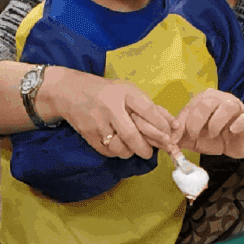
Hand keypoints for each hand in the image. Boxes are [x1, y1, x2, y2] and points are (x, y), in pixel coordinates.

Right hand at [48, 69, 174, 159]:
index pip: (148, 111)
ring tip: (134, 148)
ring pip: (120, 147)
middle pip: (133, 135)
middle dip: (146, 148)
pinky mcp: (88, 134)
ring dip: (131, 152)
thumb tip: (174, 126)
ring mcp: (97, 122)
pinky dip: (117, 152)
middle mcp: (111, 107)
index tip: (168, 136)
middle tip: (151, 151)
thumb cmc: (106, 92)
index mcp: (124, 92)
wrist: (69, 91)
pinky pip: (108, 151)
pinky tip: (119, 145)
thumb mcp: (128, 91)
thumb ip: (151, 108)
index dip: (161, 126)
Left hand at [171, 90, 243, 156]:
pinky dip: (240, 122)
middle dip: (196, 121)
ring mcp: (237, 105)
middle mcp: (220, 98)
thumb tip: (167, 141)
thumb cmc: (216, 138)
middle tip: (194, 136)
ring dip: (216, 122)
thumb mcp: (195, 139)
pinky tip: (232, 130)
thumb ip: (181, 138)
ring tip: (213, 134)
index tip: (175, 139)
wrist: (240, 145)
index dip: (180, 124)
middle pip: (206, 101)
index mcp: (204, 101)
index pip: (189, 107)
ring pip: (227, 106)